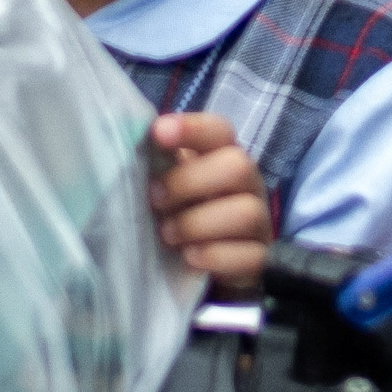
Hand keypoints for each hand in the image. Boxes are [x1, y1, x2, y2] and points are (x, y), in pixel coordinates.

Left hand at [151, 111, 274, 283]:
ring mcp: (259, 222)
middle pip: (238, 166)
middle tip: (155, 198)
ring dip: (198, 223)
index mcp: (226, 157)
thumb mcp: (172, 186)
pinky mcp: (260, 258)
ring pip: (245, 213)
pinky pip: (248, 256)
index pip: (219, 131)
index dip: (192, 128)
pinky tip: (188, 257)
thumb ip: (160, 165)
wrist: (212, 263)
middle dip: (189, 181)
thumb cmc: (185, 213)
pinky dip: (214, 256)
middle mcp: (249, 185)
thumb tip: (131, 144)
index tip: (158, 133)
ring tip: (168, 234)